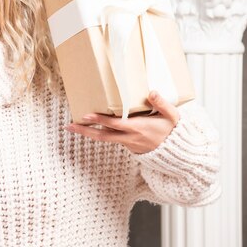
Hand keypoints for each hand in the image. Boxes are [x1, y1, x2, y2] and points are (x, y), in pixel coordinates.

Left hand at [64, 91, 179, 153]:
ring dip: (89, 132)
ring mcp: (128, 144)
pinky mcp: (129, 146)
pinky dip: (102, 133)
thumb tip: (151, 91)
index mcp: (138, 129)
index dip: (100, 120)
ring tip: (75, 125)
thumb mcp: (173, 116)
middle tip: (68, 126)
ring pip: (105, 138)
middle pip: (102, 135)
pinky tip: (92, 127)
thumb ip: (162, 103)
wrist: (178, 154)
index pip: (115, 124)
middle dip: (84, 131)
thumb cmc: (174, 132)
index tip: (86, 115)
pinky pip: (113, 139)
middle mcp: (130, 138)